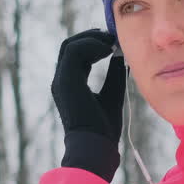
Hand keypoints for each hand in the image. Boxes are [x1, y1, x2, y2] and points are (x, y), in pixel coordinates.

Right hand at [51, 29, 124, 180]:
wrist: (96, 146)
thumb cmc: (104, 128)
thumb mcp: (112, 94)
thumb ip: (114, 75)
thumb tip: (122, 56)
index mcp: (70, 83)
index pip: (77, 54)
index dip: (94, 44)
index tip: (114, 42)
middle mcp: (62, 79)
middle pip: (70, 45)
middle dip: (92, 37)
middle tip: (113, 37)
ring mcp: (61, 79)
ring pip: (70, 45)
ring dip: (92, 39)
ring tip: (112, 43)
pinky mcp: (65, 80)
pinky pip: (74, 51)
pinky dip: (91, 46)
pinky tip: (108, 50)